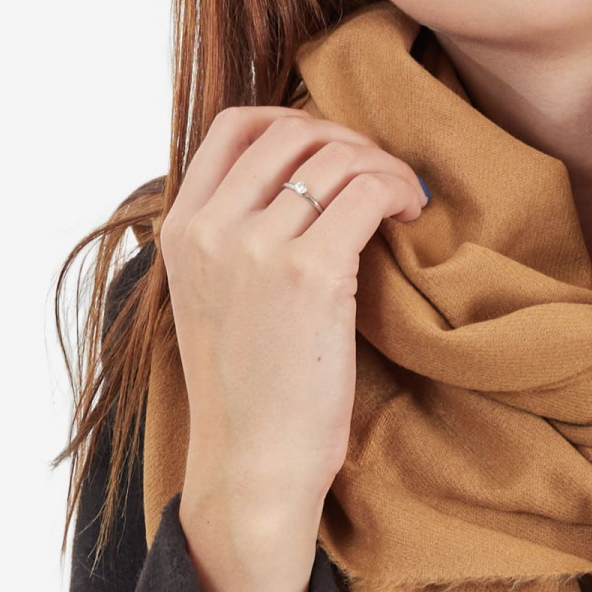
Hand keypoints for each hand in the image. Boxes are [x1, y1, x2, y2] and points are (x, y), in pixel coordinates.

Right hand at [157, 105, 426, 591]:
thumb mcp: (216, 304)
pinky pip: (366, 193)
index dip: (296, 123)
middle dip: (349, 142)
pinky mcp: (310, 273)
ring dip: (382, 166)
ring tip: (403, 200)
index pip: (235, 126)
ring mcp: (257, 246)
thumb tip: (296, 191)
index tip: (334, 154)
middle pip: (292, 133)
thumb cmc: (249, 400)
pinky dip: (397, 190)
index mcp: (181, 230)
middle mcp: (212, 227)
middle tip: (382, 178)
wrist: (253, 468)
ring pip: (335, 157)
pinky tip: (411, 216)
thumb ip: (234, 243)